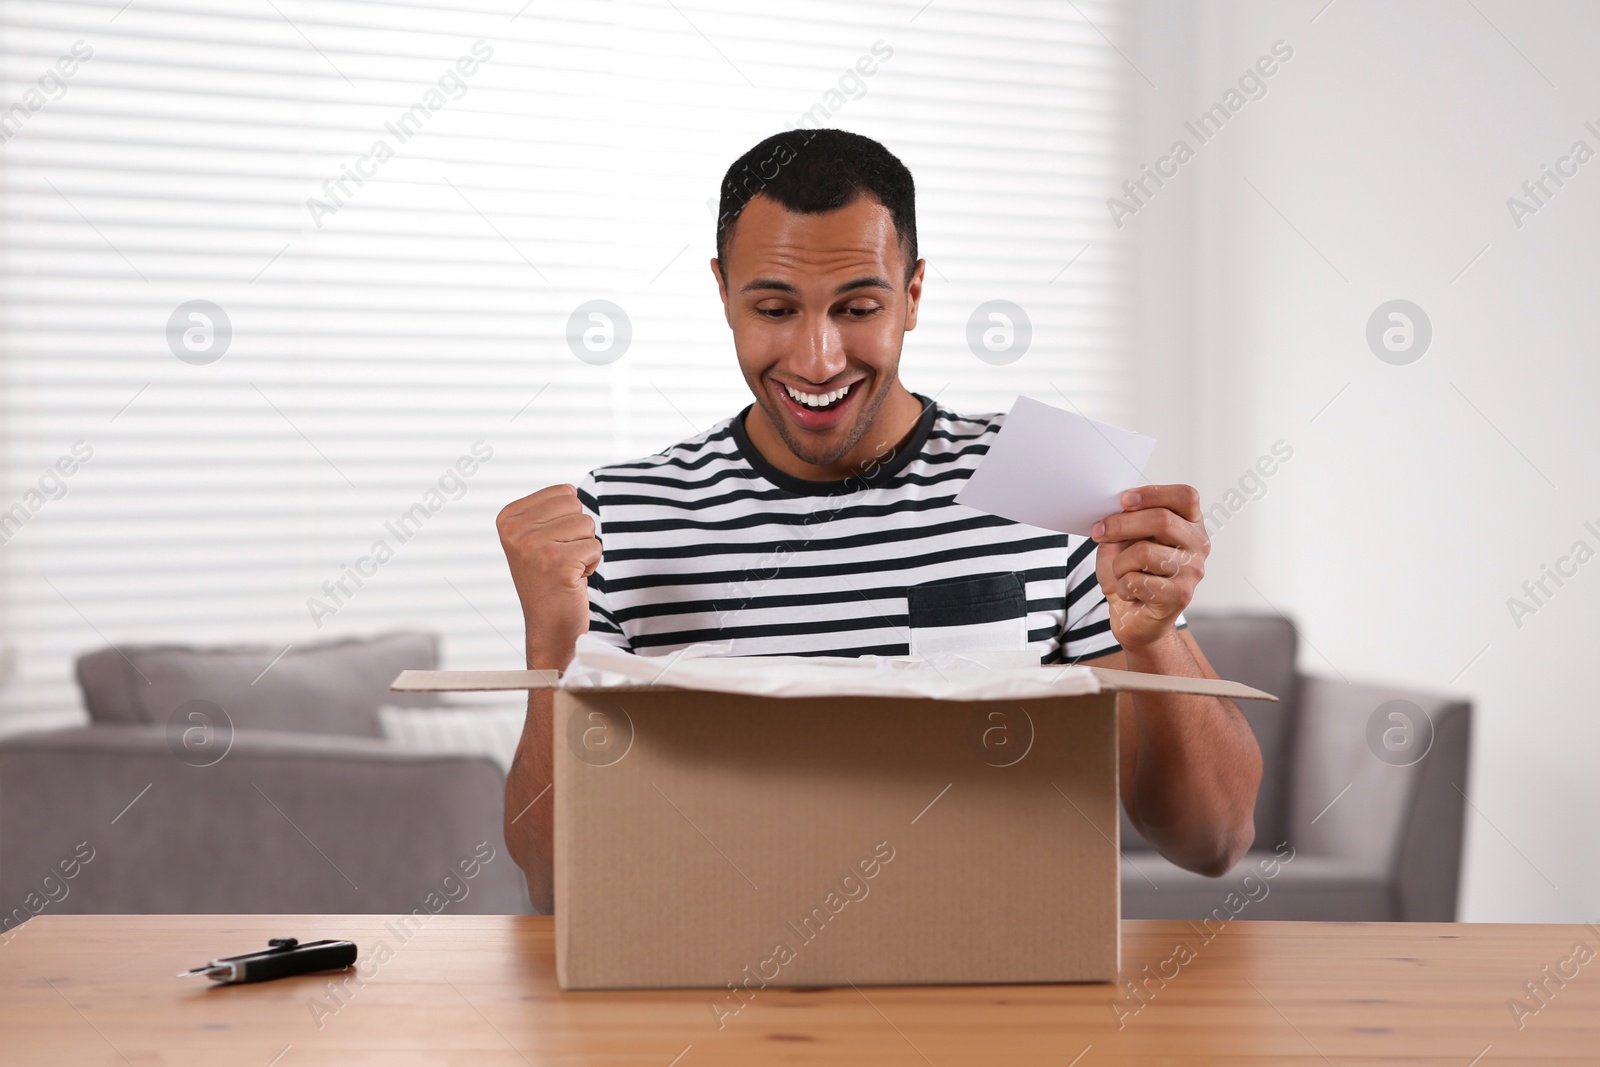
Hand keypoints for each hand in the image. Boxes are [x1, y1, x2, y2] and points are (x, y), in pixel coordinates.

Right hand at [496, 484, 601, 669]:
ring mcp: (534, 546)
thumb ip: (549, 510)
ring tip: (566, 569)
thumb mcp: (537, 538)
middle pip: (576, 506)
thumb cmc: (549, 581)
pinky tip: (572, 580)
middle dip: (578, 534)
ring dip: (585, 550)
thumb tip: (572, 489)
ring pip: (587, 525)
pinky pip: (595, 547)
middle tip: (561, 560)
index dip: (567, 521)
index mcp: (508, 518)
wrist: (549, 627)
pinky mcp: (557, 563)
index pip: (564, 492)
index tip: (550, 547)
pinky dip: (592, 565)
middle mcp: (515, 530)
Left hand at [1089, 484, 1206, 650]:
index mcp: (1190, 523)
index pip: (1185, 496)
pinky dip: (1122, 585)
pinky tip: (1128, 592)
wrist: (1132, 615)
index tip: (1123, 500)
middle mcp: (1198, 545)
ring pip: (1144, 552)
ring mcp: (1193, 571)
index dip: (1153, 494)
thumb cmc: (1129, 572)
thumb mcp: (1121, 540)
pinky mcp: (1181, 596)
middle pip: (1162, 520)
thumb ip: (1124, 520)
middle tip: (1099, 532)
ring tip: (1120, 573)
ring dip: (1119, 563)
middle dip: (1121, 524)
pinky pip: (1137, 580)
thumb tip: (1115, 506)